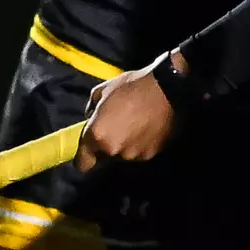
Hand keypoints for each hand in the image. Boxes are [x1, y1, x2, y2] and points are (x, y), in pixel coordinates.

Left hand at [75, 56, 177, 170]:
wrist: (167, 88)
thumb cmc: (133, 86)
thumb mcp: (103, 90)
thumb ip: (91, 108)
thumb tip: (91, 117)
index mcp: (97, 135)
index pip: (82, 163)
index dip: (85, 157)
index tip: (89, 149)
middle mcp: (113, 149)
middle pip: (104, 157)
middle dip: (107, 144)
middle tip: (117, 125)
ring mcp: (133, 154)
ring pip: (123, 154)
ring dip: (125, 144)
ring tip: (135, 124)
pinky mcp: (150, 154)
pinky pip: (140, 152)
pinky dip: (141, 143)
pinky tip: (147, 127)